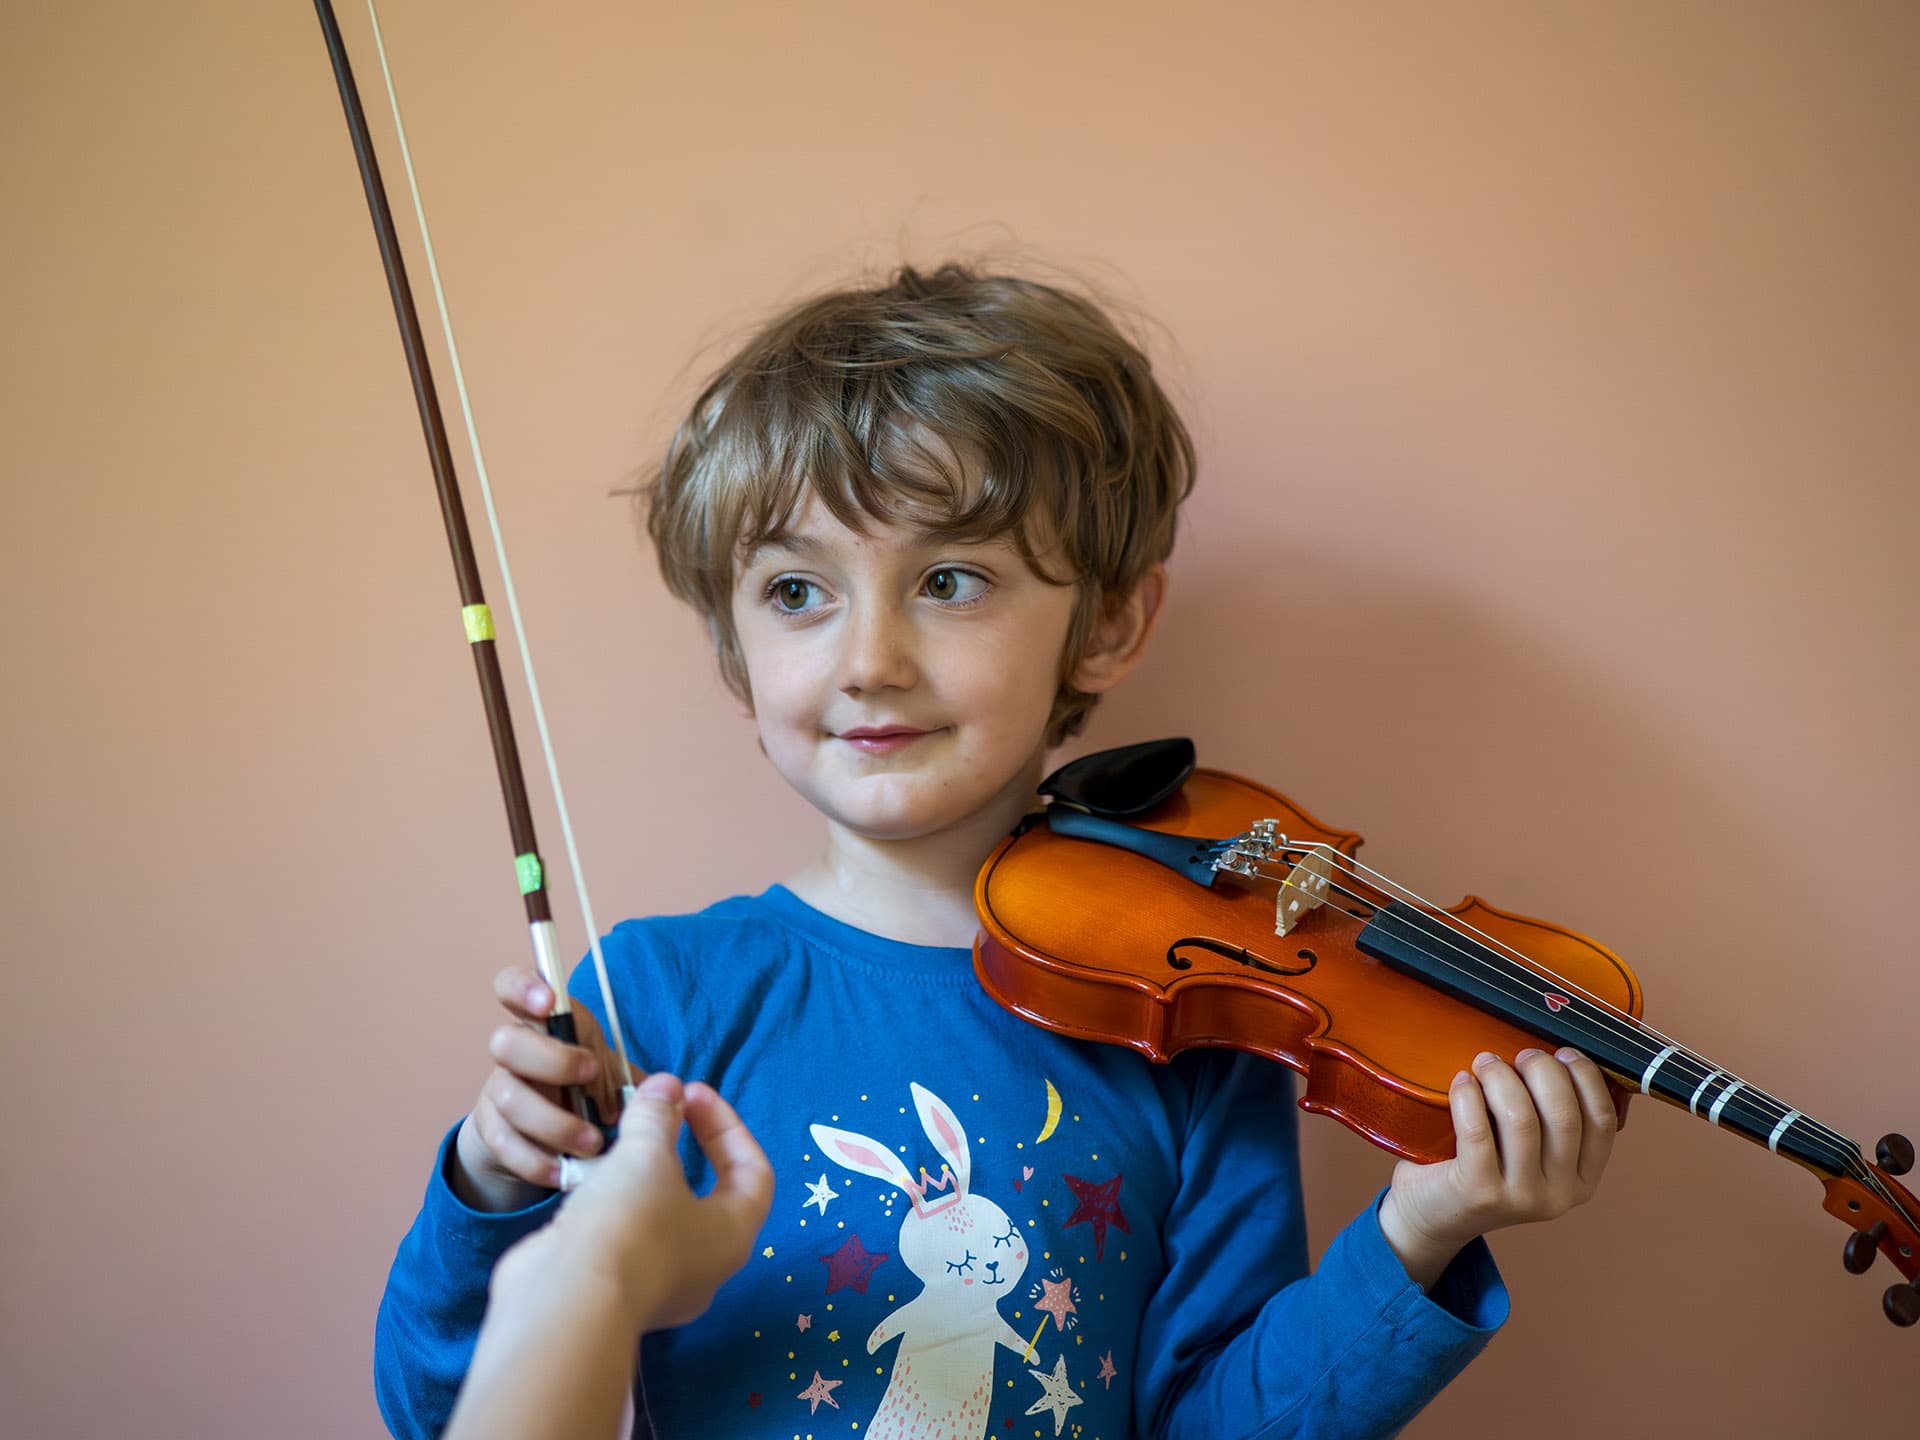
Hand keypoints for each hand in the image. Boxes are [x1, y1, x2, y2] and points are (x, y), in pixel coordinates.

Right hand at [453, 966, 627, 1211]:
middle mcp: (515, 1053)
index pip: (513, 987)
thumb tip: (666, 1091)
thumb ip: (633, 1079)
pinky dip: (538, 1160)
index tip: (549, 1002)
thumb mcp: (610, 1077)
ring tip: (592, 1144)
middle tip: (588, 1077)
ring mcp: (498, 1091)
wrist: (542, 1138)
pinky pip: (505, 1144)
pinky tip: (564, 1172)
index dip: (524, 987)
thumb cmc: (584, 1092)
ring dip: (554, 1123)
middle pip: (505, 1042)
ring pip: (508, 1097)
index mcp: (546, 1025)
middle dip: (551, 1061)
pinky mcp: (492, 1132)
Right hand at [490, 1072, 774, 1332]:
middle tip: (658, 1110)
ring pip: (661, 1215)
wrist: (564, 1302)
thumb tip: (665, 1086)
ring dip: (643, 1172)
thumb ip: (658, 1116)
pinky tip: (589, 1178)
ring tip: (618, 1139)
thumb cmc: (627, 1224)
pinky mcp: (614, 1290)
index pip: (753, 1172)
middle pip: (708, 1194)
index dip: (727, 1125)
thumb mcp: (645, 1157)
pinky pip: (625, 1235)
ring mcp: (658, 1285)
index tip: (690, 1093)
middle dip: (683, 1145)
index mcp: (732, 1235)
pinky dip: (613, 1201)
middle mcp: (704, 1267)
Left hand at [1377, 1047, 1618, 1288]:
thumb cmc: (1485, 1164)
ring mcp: (1521, 1197)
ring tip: (1485, 1062)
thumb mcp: (1532, 1149)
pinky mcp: (1479, 1192)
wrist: (1434, 1214)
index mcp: (1582, 1180)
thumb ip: (1552, 1115)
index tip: (1563, 1051)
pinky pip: (1477, 1131)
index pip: (1603, 1121)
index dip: (1587, 1078)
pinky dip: (1468, 1096)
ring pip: (1521, 1119)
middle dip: (1543, 1071)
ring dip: (1501, 1078)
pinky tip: (1462, 1081)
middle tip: (1520, 1055)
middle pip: (1564, 1115)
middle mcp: (1560, 1195)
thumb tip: (1559, 1052)